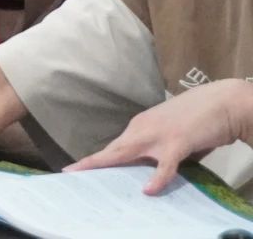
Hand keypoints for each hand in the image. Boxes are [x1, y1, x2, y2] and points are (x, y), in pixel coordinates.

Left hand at [67, 80, 252, 193]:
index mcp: (141, 125)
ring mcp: (158, 135)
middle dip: (91, 163)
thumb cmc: (199, 118)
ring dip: (109, 166)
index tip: (77, 168)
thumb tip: (152, 170)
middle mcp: (143, 128)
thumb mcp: (171, 134)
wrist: (223, 102)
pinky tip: (149, 190)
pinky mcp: (178, 142)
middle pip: (112, 149)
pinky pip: (165, 164)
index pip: (114, 146)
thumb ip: (159, 150)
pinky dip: (157, 177)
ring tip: (92, 179)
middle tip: (70, 173)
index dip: (96, 159)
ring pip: (127, 152)